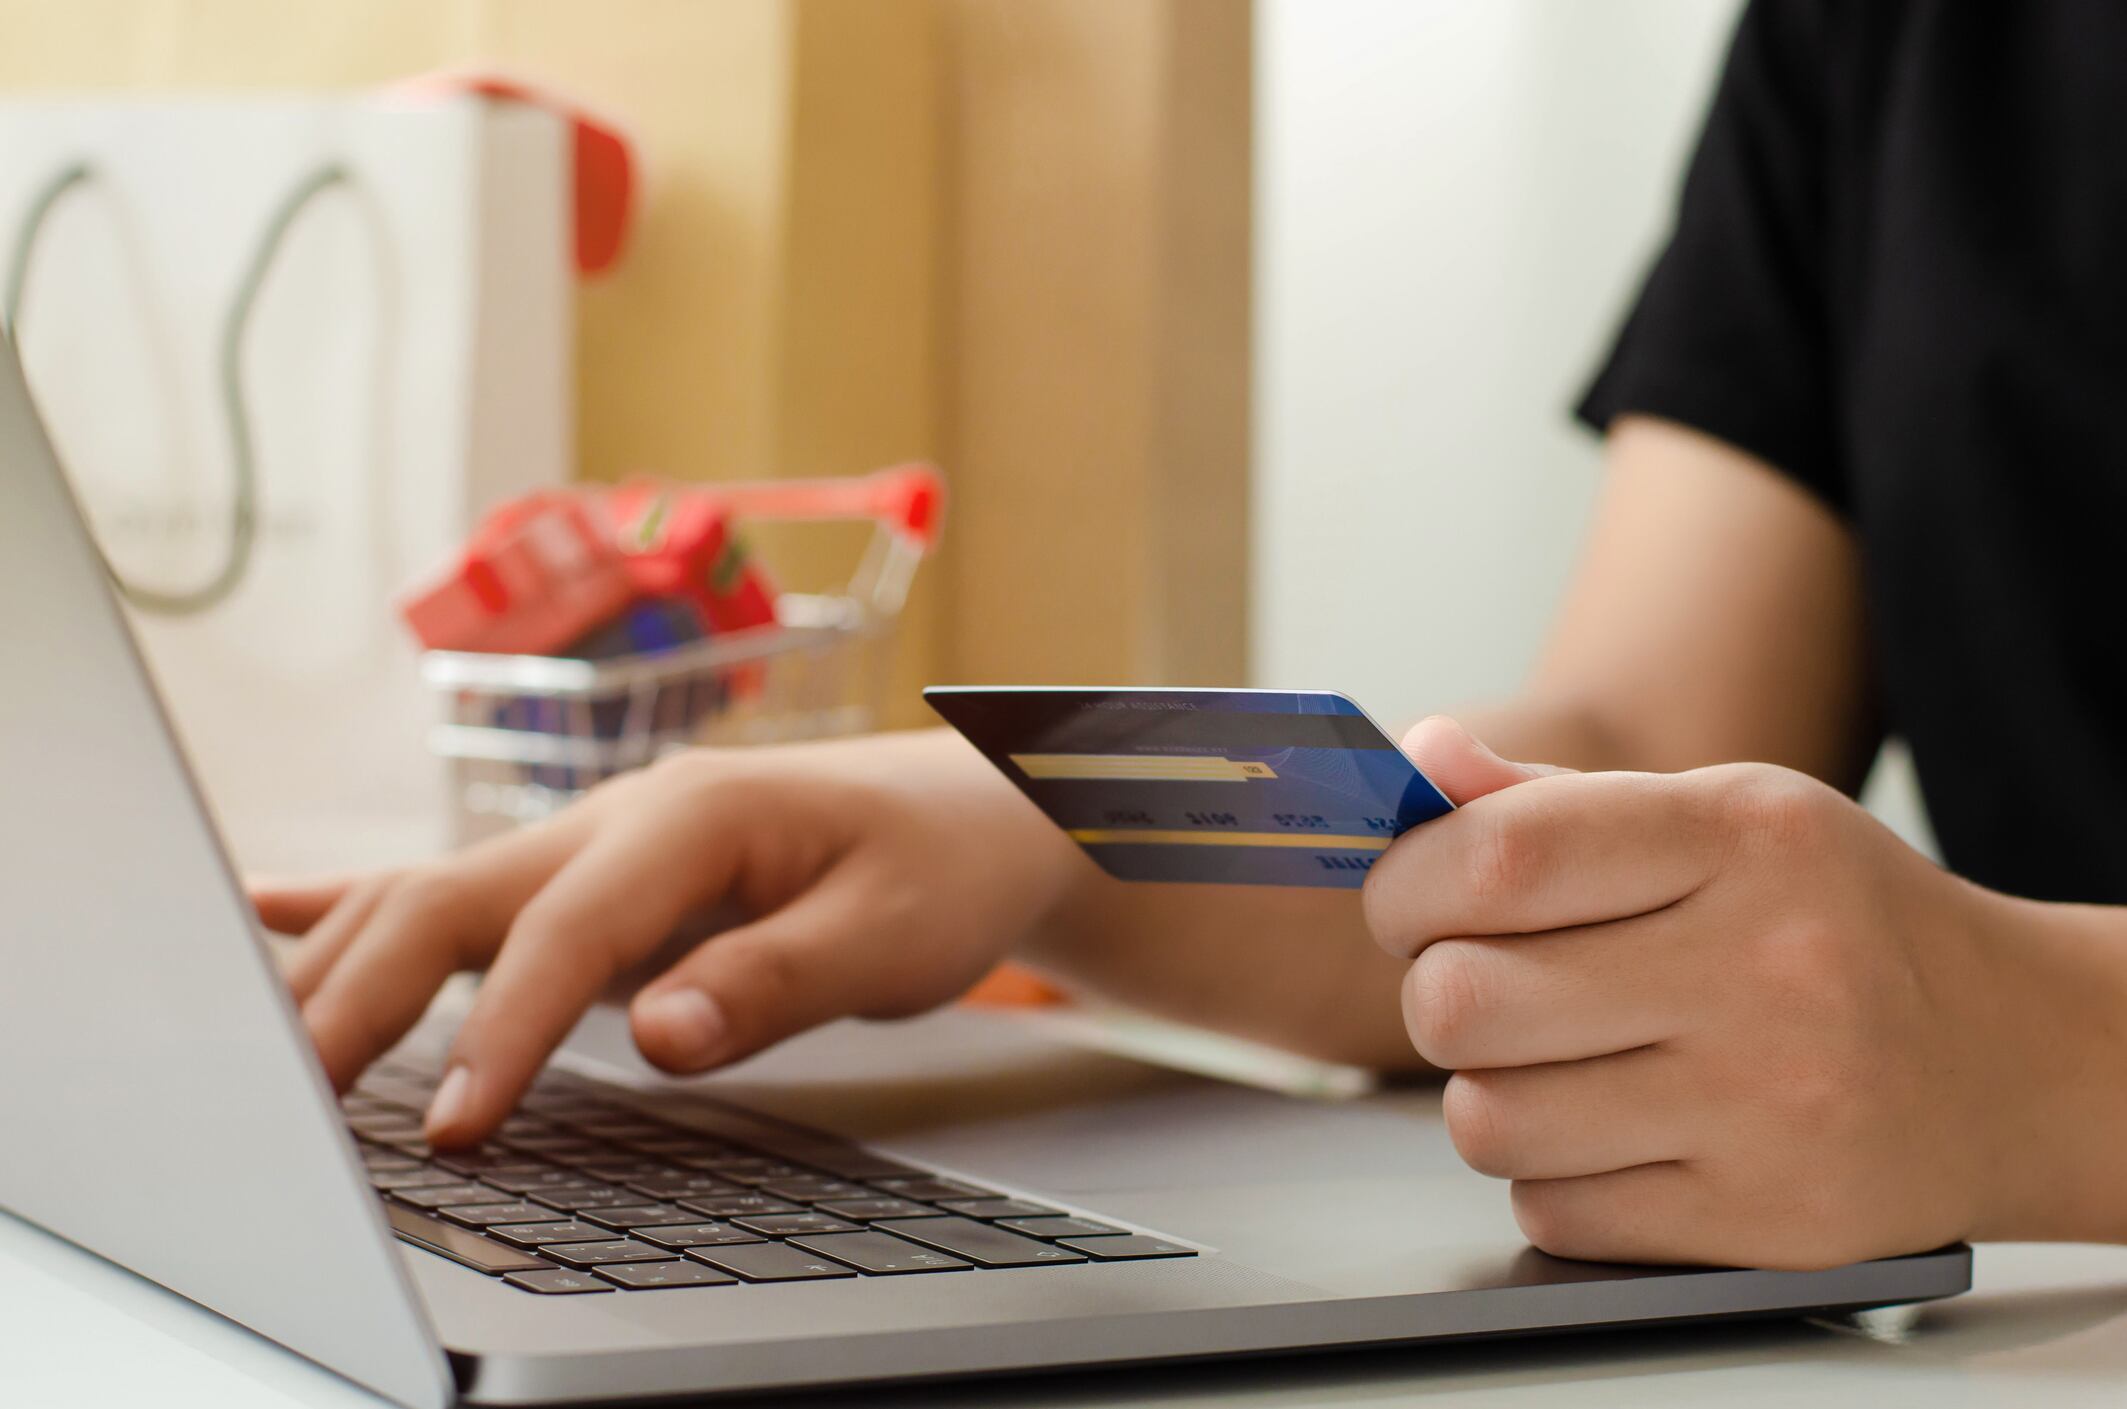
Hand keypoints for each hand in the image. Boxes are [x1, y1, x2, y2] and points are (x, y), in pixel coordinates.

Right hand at [254, 730, 1082, 1146]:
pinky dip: (354, 910)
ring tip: (246, 1048)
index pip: (566, 932)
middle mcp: (616, 819)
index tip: (451, 1129)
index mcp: (689, 817)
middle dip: (359, 997)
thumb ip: (774, 981)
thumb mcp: (891, 933)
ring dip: (337, 969)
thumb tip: (657, 1033)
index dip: (502, 1032)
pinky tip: (267, 919)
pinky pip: (454, 893)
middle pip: (450, 899)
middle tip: (283, 1105)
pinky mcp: (584, 885)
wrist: (962, 814)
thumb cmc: (934, 868)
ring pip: (429, 897)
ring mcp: (588, 846)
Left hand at [1363, 717, 2095, 1268]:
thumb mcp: (1722, 818)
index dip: (1407, 884)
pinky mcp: (1765, 1226)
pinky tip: (1620, 1132)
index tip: (1405, 901)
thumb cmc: (1832, 923)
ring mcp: (1769, 1109)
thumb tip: (1419, 759)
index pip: (1502, 857)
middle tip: (1479, 984)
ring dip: (1489, 1093)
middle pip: (1464, 1000)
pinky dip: (1553, 1177)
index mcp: (1743, 838)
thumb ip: (1554, 801)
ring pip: (1488, 1119)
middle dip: (1436, 994)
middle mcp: (1764, 969)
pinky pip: (1553, 1212)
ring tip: (1557, 1062)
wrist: (2010, 1061)